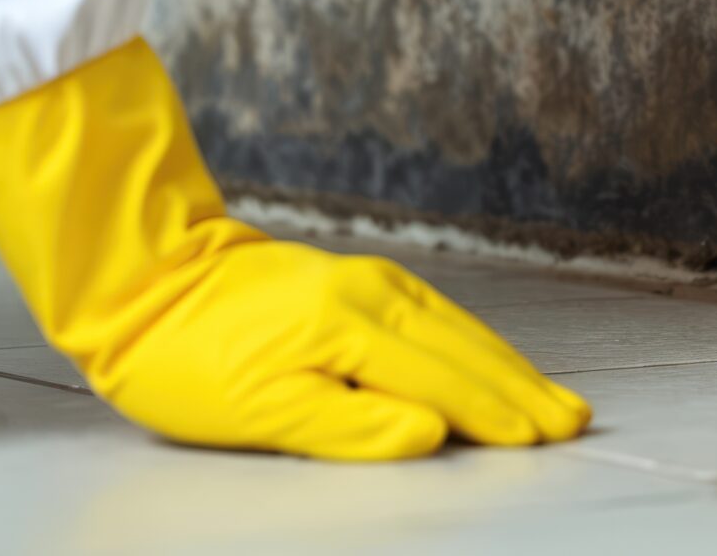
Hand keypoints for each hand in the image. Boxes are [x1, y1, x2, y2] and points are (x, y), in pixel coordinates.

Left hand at [91, 237, 589, 460]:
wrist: (144, 275)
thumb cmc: (187, 356)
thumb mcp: (256, 409)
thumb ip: (349, 425)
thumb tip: (431, 434)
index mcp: (351, 326)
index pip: (441, 381)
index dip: (493, 415)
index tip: (539, 441)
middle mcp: (374, 294)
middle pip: (465, 351)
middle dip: (522, 389)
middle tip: (573, 422)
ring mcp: (369, 279)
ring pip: (458, 329)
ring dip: (509, 365)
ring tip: (552, 396)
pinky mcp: (359, 278)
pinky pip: (437, 313)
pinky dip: (475, 341)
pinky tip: (491, 357)